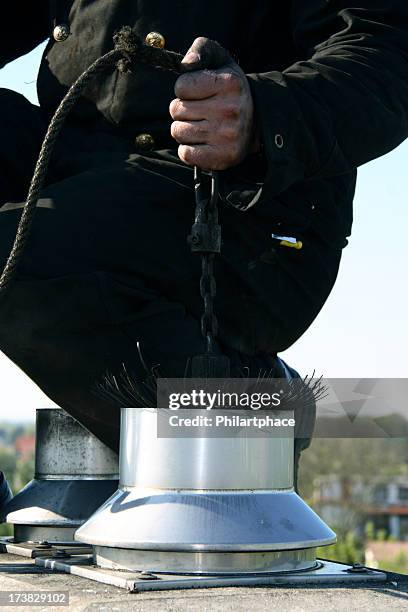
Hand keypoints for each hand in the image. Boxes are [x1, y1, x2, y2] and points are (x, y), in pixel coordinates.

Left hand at [169, 37, 259, 170]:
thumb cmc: (230, 91)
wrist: (258, 123)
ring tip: (201, 126)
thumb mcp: (221, 61)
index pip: (181, 86)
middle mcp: (229, 110)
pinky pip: (186, 154)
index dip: (185, 89)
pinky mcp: (223, 157)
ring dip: (184, 130)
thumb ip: (201, 50)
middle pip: (176, 110)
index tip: (199, 92)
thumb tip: (186, 64)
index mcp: (229, 84)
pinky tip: (201, 143)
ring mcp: (227, 136)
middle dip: (182, 110)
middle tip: (200, 111)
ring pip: (178, 132)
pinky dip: (188, 150)